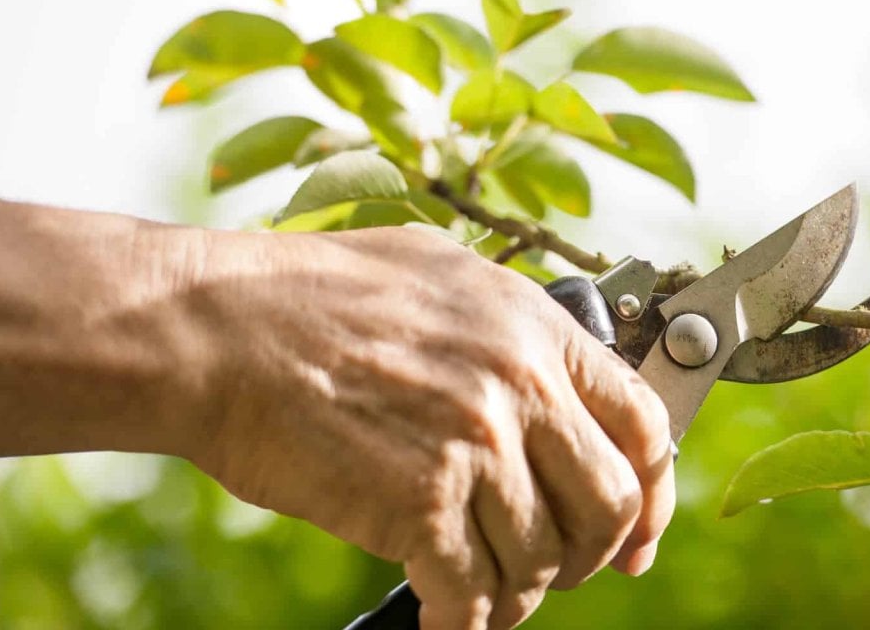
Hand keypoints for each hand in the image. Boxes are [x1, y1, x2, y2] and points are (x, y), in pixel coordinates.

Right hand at [182, 226, 675, 629]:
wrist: (217, 329)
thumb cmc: (312, 296)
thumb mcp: (440, 275)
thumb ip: (511, 328)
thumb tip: (555, 383)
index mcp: (535, 326)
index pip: (643, 424)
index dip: (652, 493)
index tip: (638, 534)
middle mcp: (520, 383)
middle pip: (609, 504)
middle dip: (591, 555)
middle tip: (559, 570)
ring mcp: (474, 444)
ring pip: (542, 559)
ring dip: (520, 592)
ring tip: (486, 591)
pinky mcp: (418, 503)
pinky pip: (473, 595)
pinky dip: (467, 623)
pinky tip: (447, 620)